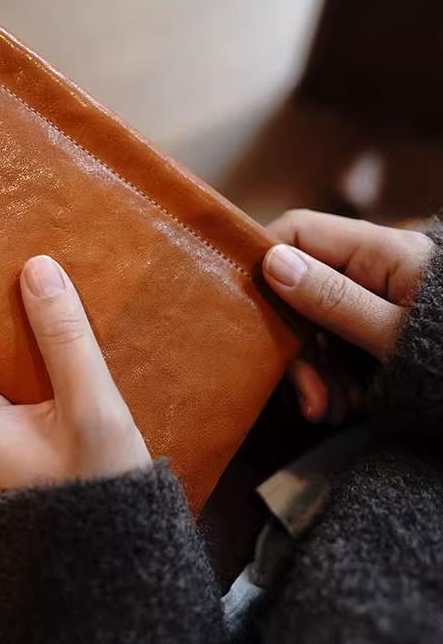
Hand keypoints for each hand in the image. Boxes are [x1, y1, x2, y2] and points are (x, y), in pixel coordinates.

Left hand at [0, 255, 150, 489]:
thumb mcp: (90, 409)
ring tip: (40, 284)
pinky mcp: (19, 442)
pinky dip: (30, 357)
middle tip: (14, 258)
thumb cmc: (101, 492)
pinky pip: (14, 386)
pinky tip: (59, 332)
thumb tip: (37, 269)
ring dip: (13, 331)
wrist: (119, 571)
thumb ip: (65, 339)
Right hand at [262, 209, 434, 421]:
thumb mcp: (397, 335)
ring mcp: (376, 300)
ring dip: (315, 370)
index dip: (263, 260)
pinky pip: (340, 345)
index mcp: (376, 252)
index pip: (296, 232)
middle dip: (296, 344)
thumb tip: (271, 263)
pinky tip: (347, 407)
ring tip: (333, 412)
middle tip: (309, 398)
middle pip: (300, 287)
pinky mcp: (381, 329)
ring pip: (317, 323)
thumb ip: (334, 299)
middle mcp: (371, 269)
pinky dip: (336, 377)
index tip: (247, 309)